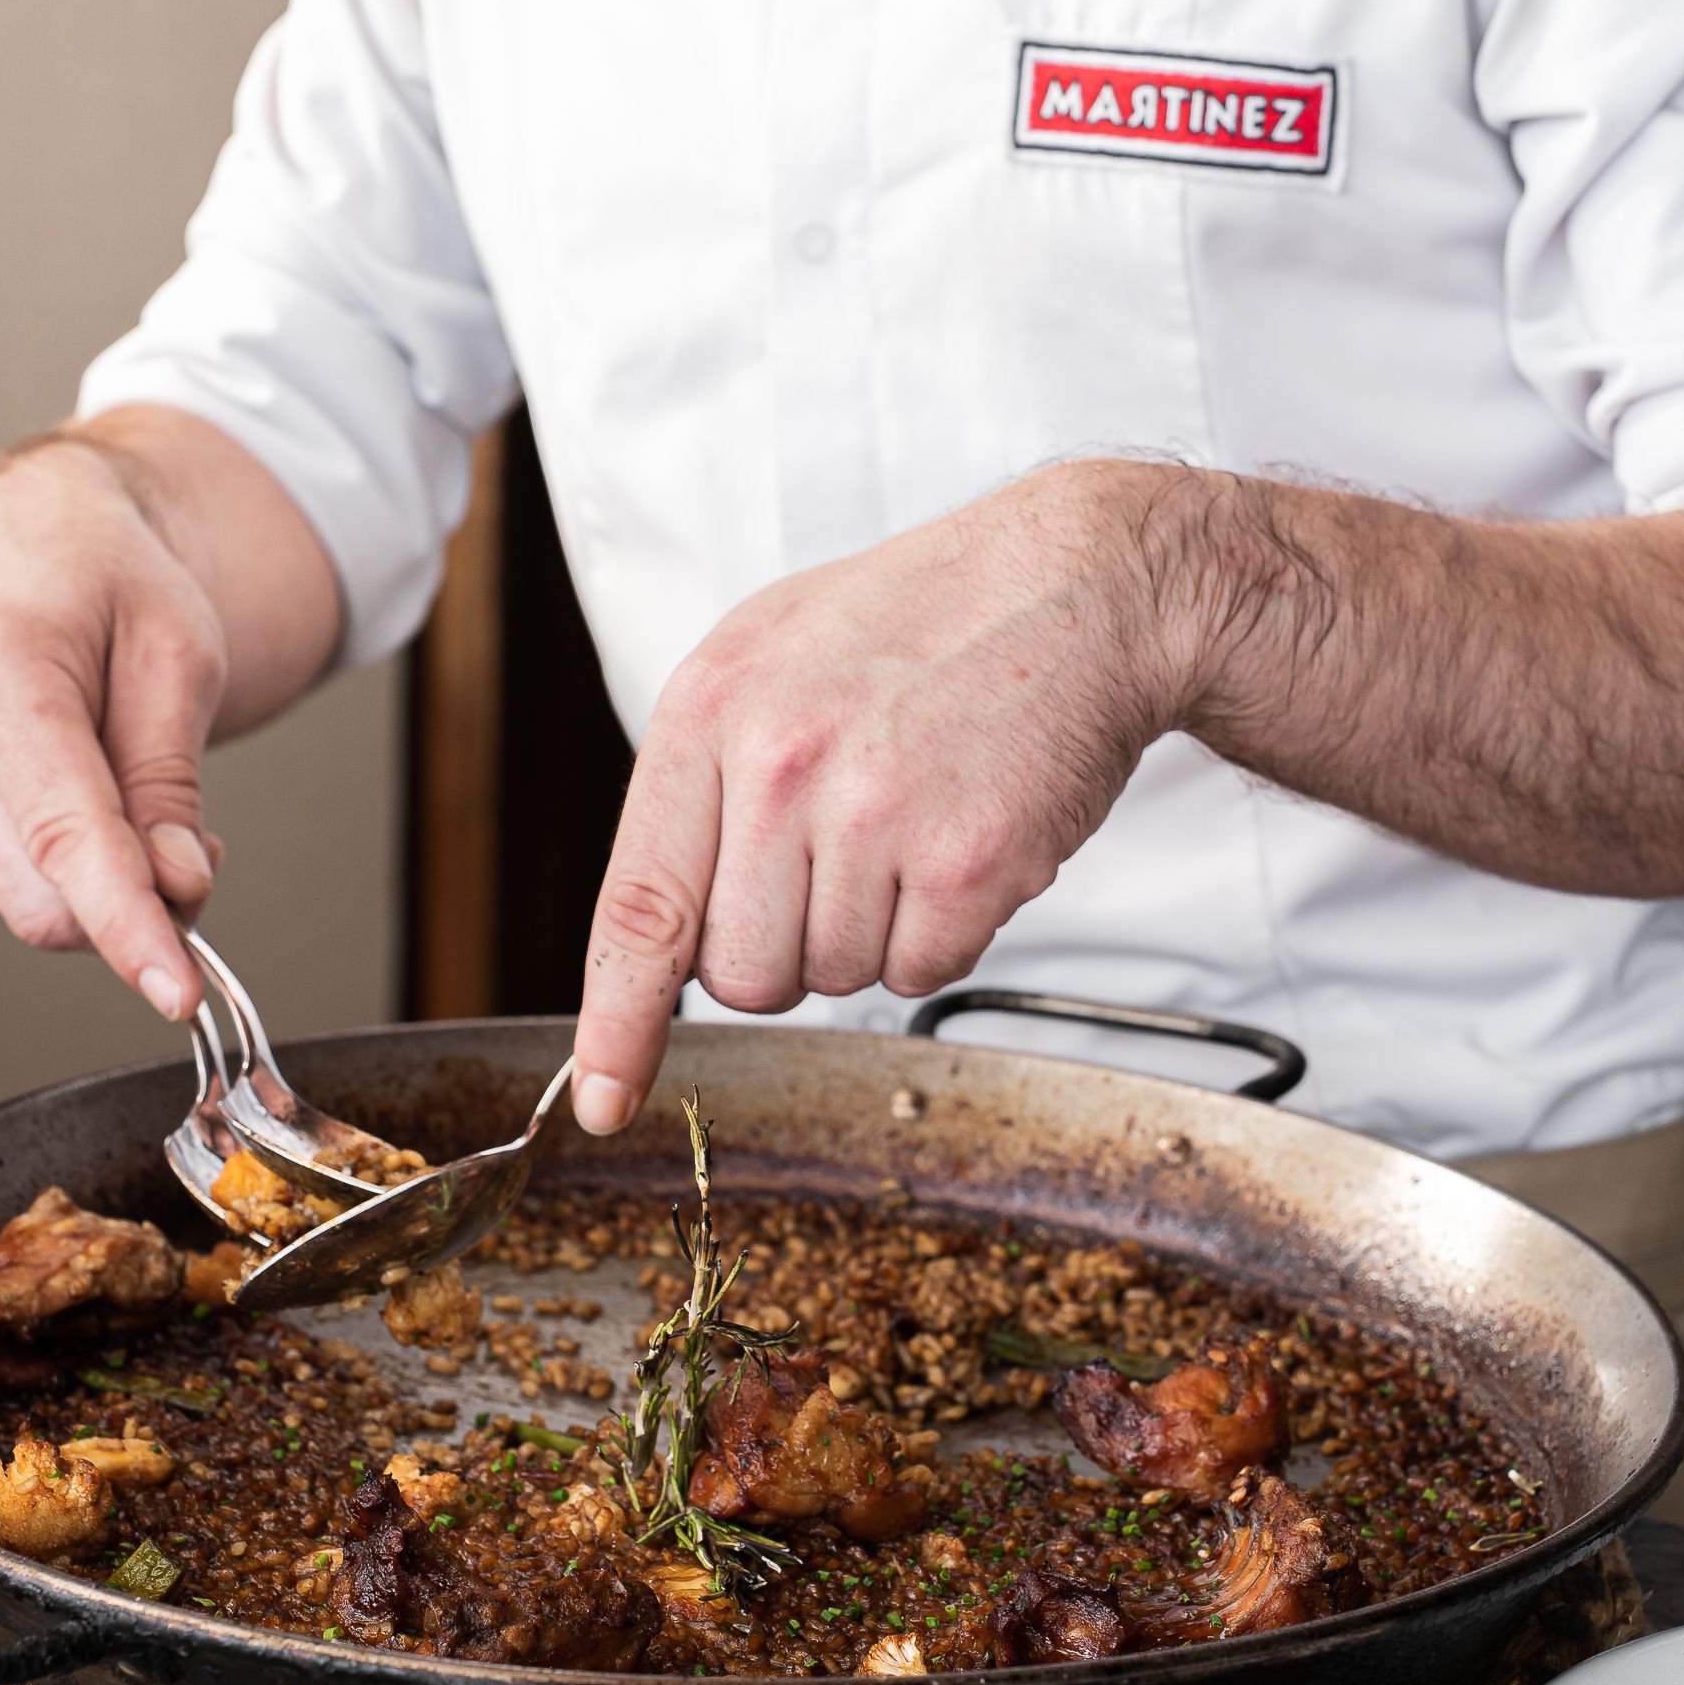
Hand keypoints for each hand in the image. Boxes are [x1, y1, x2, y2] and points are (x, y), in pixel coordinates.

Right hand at [0, 434, 231, 1018]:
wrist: (39, 547)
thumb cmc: (110, 582)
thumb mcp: (181, 656)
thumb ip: (173, 781)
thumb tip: (176, 885)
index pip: (67, 839)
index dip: (128, 926)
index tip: (176, 990)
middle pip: (47, 903)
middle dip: (136, 901)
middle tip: (191, 841)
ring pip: (31, 908)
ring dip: (104, 884)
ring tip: (127, 784)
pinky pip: (10, 893)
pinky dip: (65, 873)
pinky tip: (78, 798)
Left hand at [569, 463, 1201, 1131]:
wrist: (1077, 584)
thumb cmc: (920, 625)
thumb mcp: (768, 656)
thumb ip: (701, 781)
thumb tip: (658, 934)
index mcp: (710, 711)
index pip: (640, 906)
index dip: (618, 1021)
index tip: (606, 1100)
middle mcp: (780, 763)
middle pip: (742, 974)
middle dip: (787, 946)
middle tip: (840, 857)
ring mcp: (873, 813)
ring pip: (832, 977)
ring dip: (873, 931)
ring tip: (910, 823)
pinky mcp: (967, 859)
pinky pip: (921, 972)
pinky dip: (945, 934)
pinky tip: (961, 843)